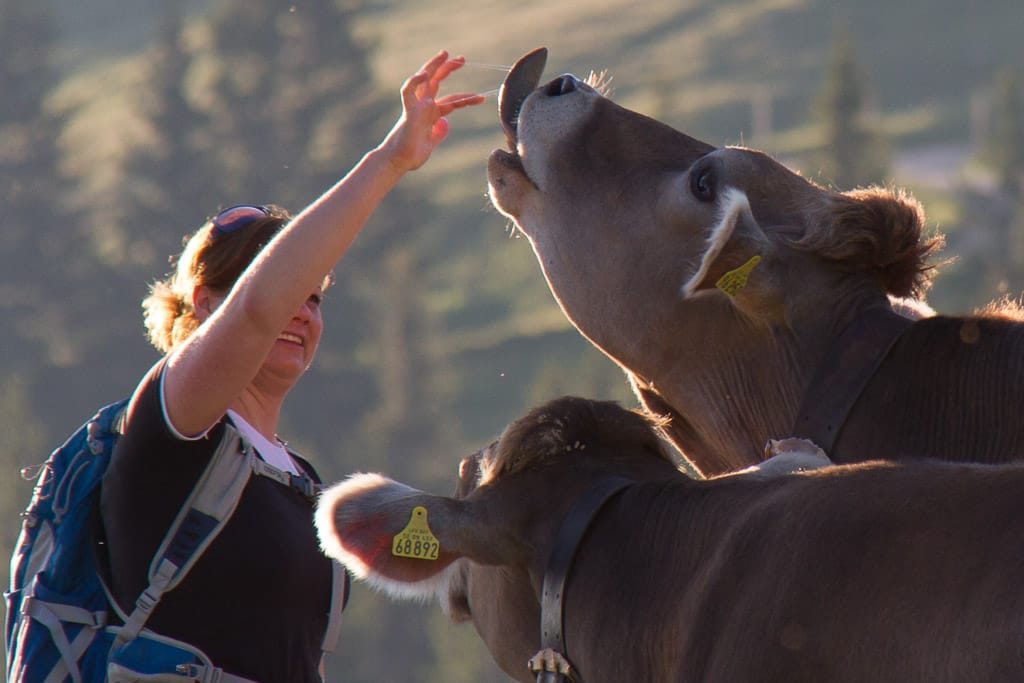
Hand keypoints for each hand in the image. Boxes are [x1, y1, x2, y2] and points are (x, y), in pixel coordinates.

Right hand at [381, 50, 484, 172]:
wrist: (397, 162)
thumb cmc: (410, 155)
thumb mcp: (430, 143)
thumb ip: (438, 133)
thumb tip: (445, 123)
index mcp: (430, 114)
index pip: (451, 101)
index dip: (465, 98)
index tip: (481, 98)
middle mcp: (423, 107)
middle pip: (436, 81)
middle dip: (448, 68)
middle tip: (462, 59)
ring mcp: (416, 107)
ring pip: (423, 80)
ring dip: (433, 66)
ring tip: (445, 54)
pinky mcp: (409, 111)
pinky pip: (408, 91)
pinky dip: (415, 81)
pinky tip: (424, 74)